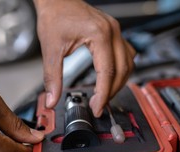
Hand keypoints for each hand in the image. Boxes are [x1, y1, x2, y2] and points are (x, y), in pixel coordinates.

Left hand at [33, 0, 135, 116]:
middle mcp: (112, 31)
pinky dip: (121, 69)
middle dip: (111, 92)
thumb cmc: (54, 16)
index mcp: (99, 34)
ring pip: (128, 63)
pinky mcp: (113, 32)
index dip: (103, 95)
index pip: (107, 72)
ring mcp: (115, 31)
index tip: (96, 108)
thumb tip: (51, 99)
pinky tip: (111, 78)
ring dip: (119, 82)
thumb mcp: (51, 49)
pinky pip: (126, 54)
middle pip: (122, 70)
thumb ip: (52, 77)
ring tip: (104, 95)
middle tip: (98, 105)